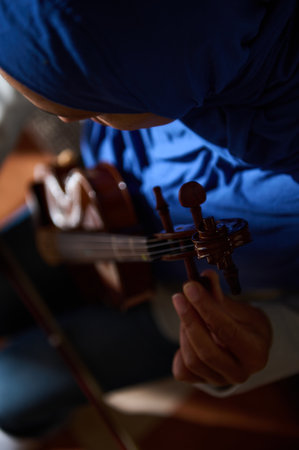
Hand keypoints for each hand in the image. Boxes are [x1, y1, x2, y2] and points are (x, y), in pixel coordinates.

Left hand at [172, 270, 271, 385]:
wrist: (249, 348)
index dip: (206, 307)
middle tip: (179, 296)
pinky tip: (187, 334)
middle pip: (206, 351)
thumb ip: (220, 296)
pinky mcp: (203, 383)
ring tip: (185, 310)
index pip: (226, 331)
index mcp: (255, 354)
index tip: (190, 287)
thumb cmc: (247, 326)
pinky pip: (183, 370)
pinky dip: (180, 350)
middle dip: (189, 320)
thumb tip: (205, 276)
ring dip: (184, 331)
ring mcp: (220, 381)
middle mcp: (239, 373)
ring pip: (192, 360)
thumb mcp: (240, 309)